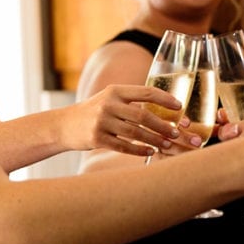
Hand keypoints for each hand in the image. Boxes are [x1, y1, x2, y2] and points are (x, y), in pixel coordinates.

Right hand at [64, 84, 185, 155]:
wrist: (64, 125)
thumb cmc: (93, 111)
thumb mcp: (109, 98)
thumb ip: (130, 100)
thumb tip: (162, 106)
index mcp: (115, 90)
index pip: (145, 91)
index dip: (165, 98)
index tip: (179, 106)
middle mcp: (108, 104)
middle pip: (143, 115)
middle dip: (162, 125)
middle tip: (175, 133)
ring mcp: (101, 121)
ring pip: (135, 132)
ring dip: (154, 140)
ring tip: (166, 144)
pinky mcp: (96, 138)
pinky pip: (123, 146)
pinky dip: (139, 150)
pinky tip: (150, 152)